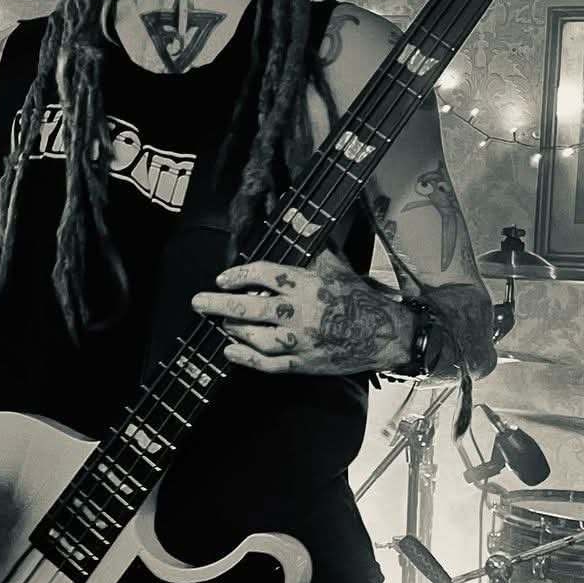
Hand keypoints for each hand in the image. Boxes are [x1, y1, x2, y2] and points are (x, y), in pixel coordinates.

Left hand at [190, 249, 410, 376]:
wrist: (385, 335)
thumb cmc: (360, 298)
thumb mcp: (338, 266)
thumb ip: (313, 247)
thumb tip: (296, 218)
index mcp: (308, 284)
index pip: (264, 274)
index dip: (238, 275)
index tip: (222, 278)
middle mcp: (301, 312)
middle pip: (250, 307)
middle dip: (219, 304)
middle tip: (198, 302)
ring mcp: (300, 341)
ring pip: (255, 336)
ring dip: (233, 328)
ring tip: (221, 322)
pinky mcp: (303, 363)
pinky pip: (267, 364)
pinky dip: (245, 358)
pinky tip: (230, 351)